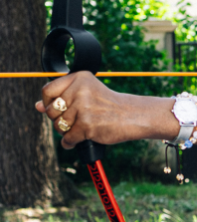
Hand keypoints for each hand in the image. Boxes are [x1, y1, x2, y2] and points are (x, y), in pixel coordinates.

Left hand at [36, 72, 157, 148]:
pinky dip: (71, 143)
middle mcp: (80, 90)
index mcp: (79, 78)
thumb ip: (62, 98)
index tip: (59, 109)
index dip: (48, 103)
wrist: (134, 116)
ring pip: (59, 126)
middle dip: (59, 120)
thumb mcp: (87, 94)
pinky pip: (68, 138)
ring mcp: (83, 108)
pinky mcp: (87, 125)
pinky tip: (80, 139)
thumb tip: (37, 106)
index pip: (47, 91)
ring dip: (67, 132)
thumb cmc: (110, 106)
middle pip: (51, 111)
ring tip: (81, 129)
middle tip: (76, 120)